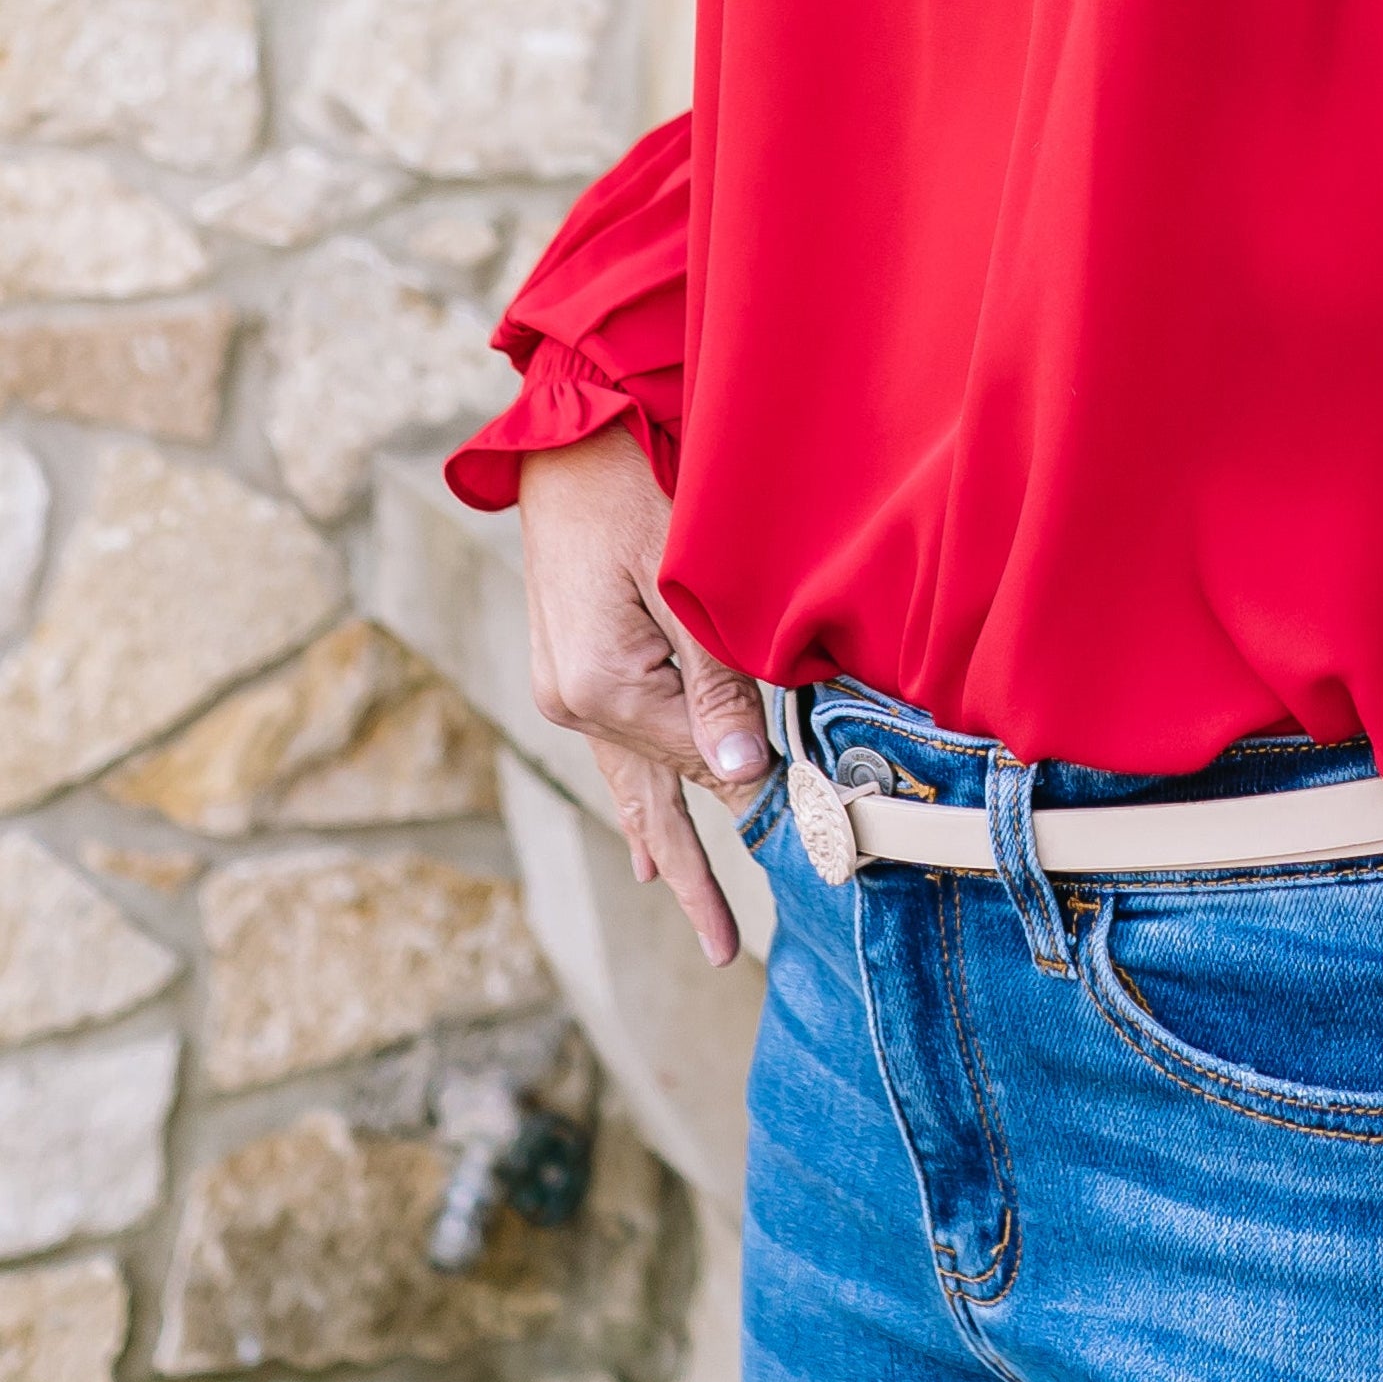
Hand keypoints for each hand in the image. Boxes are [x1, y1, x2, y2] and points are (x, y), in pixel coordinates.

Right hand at [517, 424, 769, 967]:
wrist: (570, 432)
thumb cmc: (640, 484)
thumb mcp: (687, 579)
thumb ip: (717, 684)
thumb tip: (744, 781)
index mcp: (602, 688)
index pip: (701, 767)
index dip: (761, 799)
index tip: (816, 845)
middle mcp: (574, 700)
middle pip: (656, 797)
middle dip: (695, 870)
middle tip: (724, 950)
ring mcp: (566, 687)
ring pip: (632, 782)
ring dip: (667, 841)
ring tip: (693, 915)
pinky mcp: (571, 665)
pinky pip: (614, 752)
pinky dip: (638, 799)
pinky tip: (647, 846)